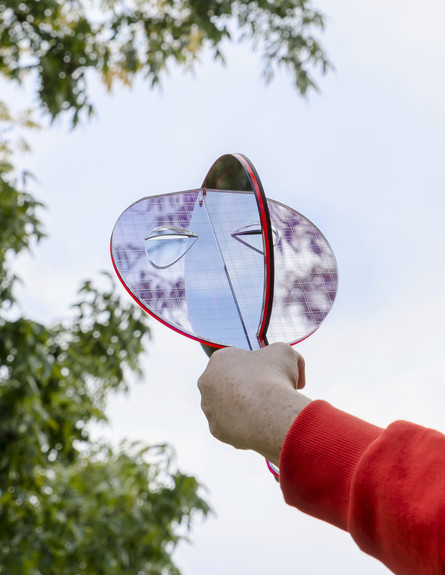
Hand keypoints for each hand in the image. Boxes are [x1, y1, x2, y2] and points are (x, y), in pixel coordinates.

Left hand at [197, 343, 311, 465]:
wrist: (270, 412)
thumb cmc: (275, 378)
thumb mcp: (286, 354)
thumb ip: (285, 357)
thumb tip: (296, 379)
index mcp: (220, 360)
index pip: (237, 362)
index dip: (256, 368)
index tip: (269, 376)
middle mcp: (207, 382)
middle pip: (229, 385)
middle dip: (246, 388)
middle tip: (268, 395)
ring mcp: (209, 408)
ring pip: (228, 407)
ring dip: (243, 408)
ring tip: (264, 412)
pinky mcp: (215, 430)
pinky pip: (231, 427)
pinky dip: (244, 427)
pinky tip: (259, 426)